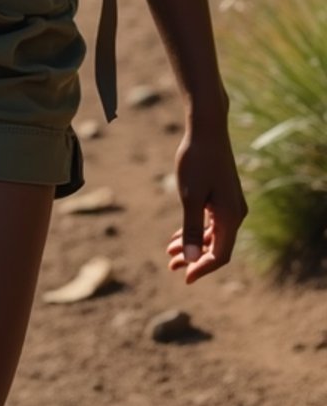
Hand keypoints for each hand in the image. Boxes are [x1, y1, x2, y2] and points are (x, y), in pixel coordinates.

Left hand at [166, 124, 246, 282]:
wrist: (206, 128)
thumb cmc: (196, 161)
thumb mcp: (190, 197)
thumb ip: (192, 229)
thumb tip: (192, 260)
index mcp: (230, 217)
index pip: (220, 255)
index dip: (202, 268)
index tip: (183, 277)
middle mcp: (235, 213)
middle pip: (217, 247)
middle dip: (195, 258)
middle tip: (171, 265)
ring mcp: (230, 203)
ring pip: (214, 234)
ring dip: (194, 244)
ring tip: (170, 252)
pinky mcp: (223, 194)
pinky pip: (212, 221)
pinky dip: (197, 229)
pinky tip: (179, 234)